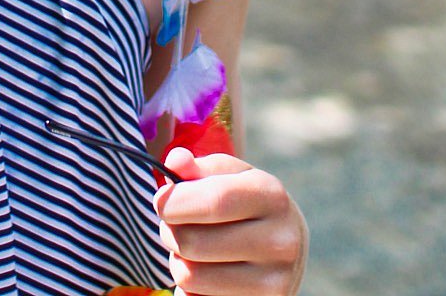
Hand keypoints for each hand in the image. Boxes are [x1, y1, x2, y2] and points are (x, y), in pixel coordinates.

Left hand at [153, 147, 306, 295]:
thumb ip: (197, 167)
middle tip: (174, 225)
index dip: (174, 202)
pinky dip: (192, 287)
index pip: (212, 201)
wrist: (286, 244)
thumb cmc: (244, 200)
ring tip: (193, 249)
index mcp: (271, 195)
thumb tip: (174, 161)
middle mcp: (280, 241)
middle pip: (193, 242)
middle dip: (169, 231)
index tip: (160, 202)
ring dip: (178, 261)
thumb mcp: (228, 175)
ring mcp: (274, 281)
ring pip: (190, 276)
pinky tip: (209, 272)